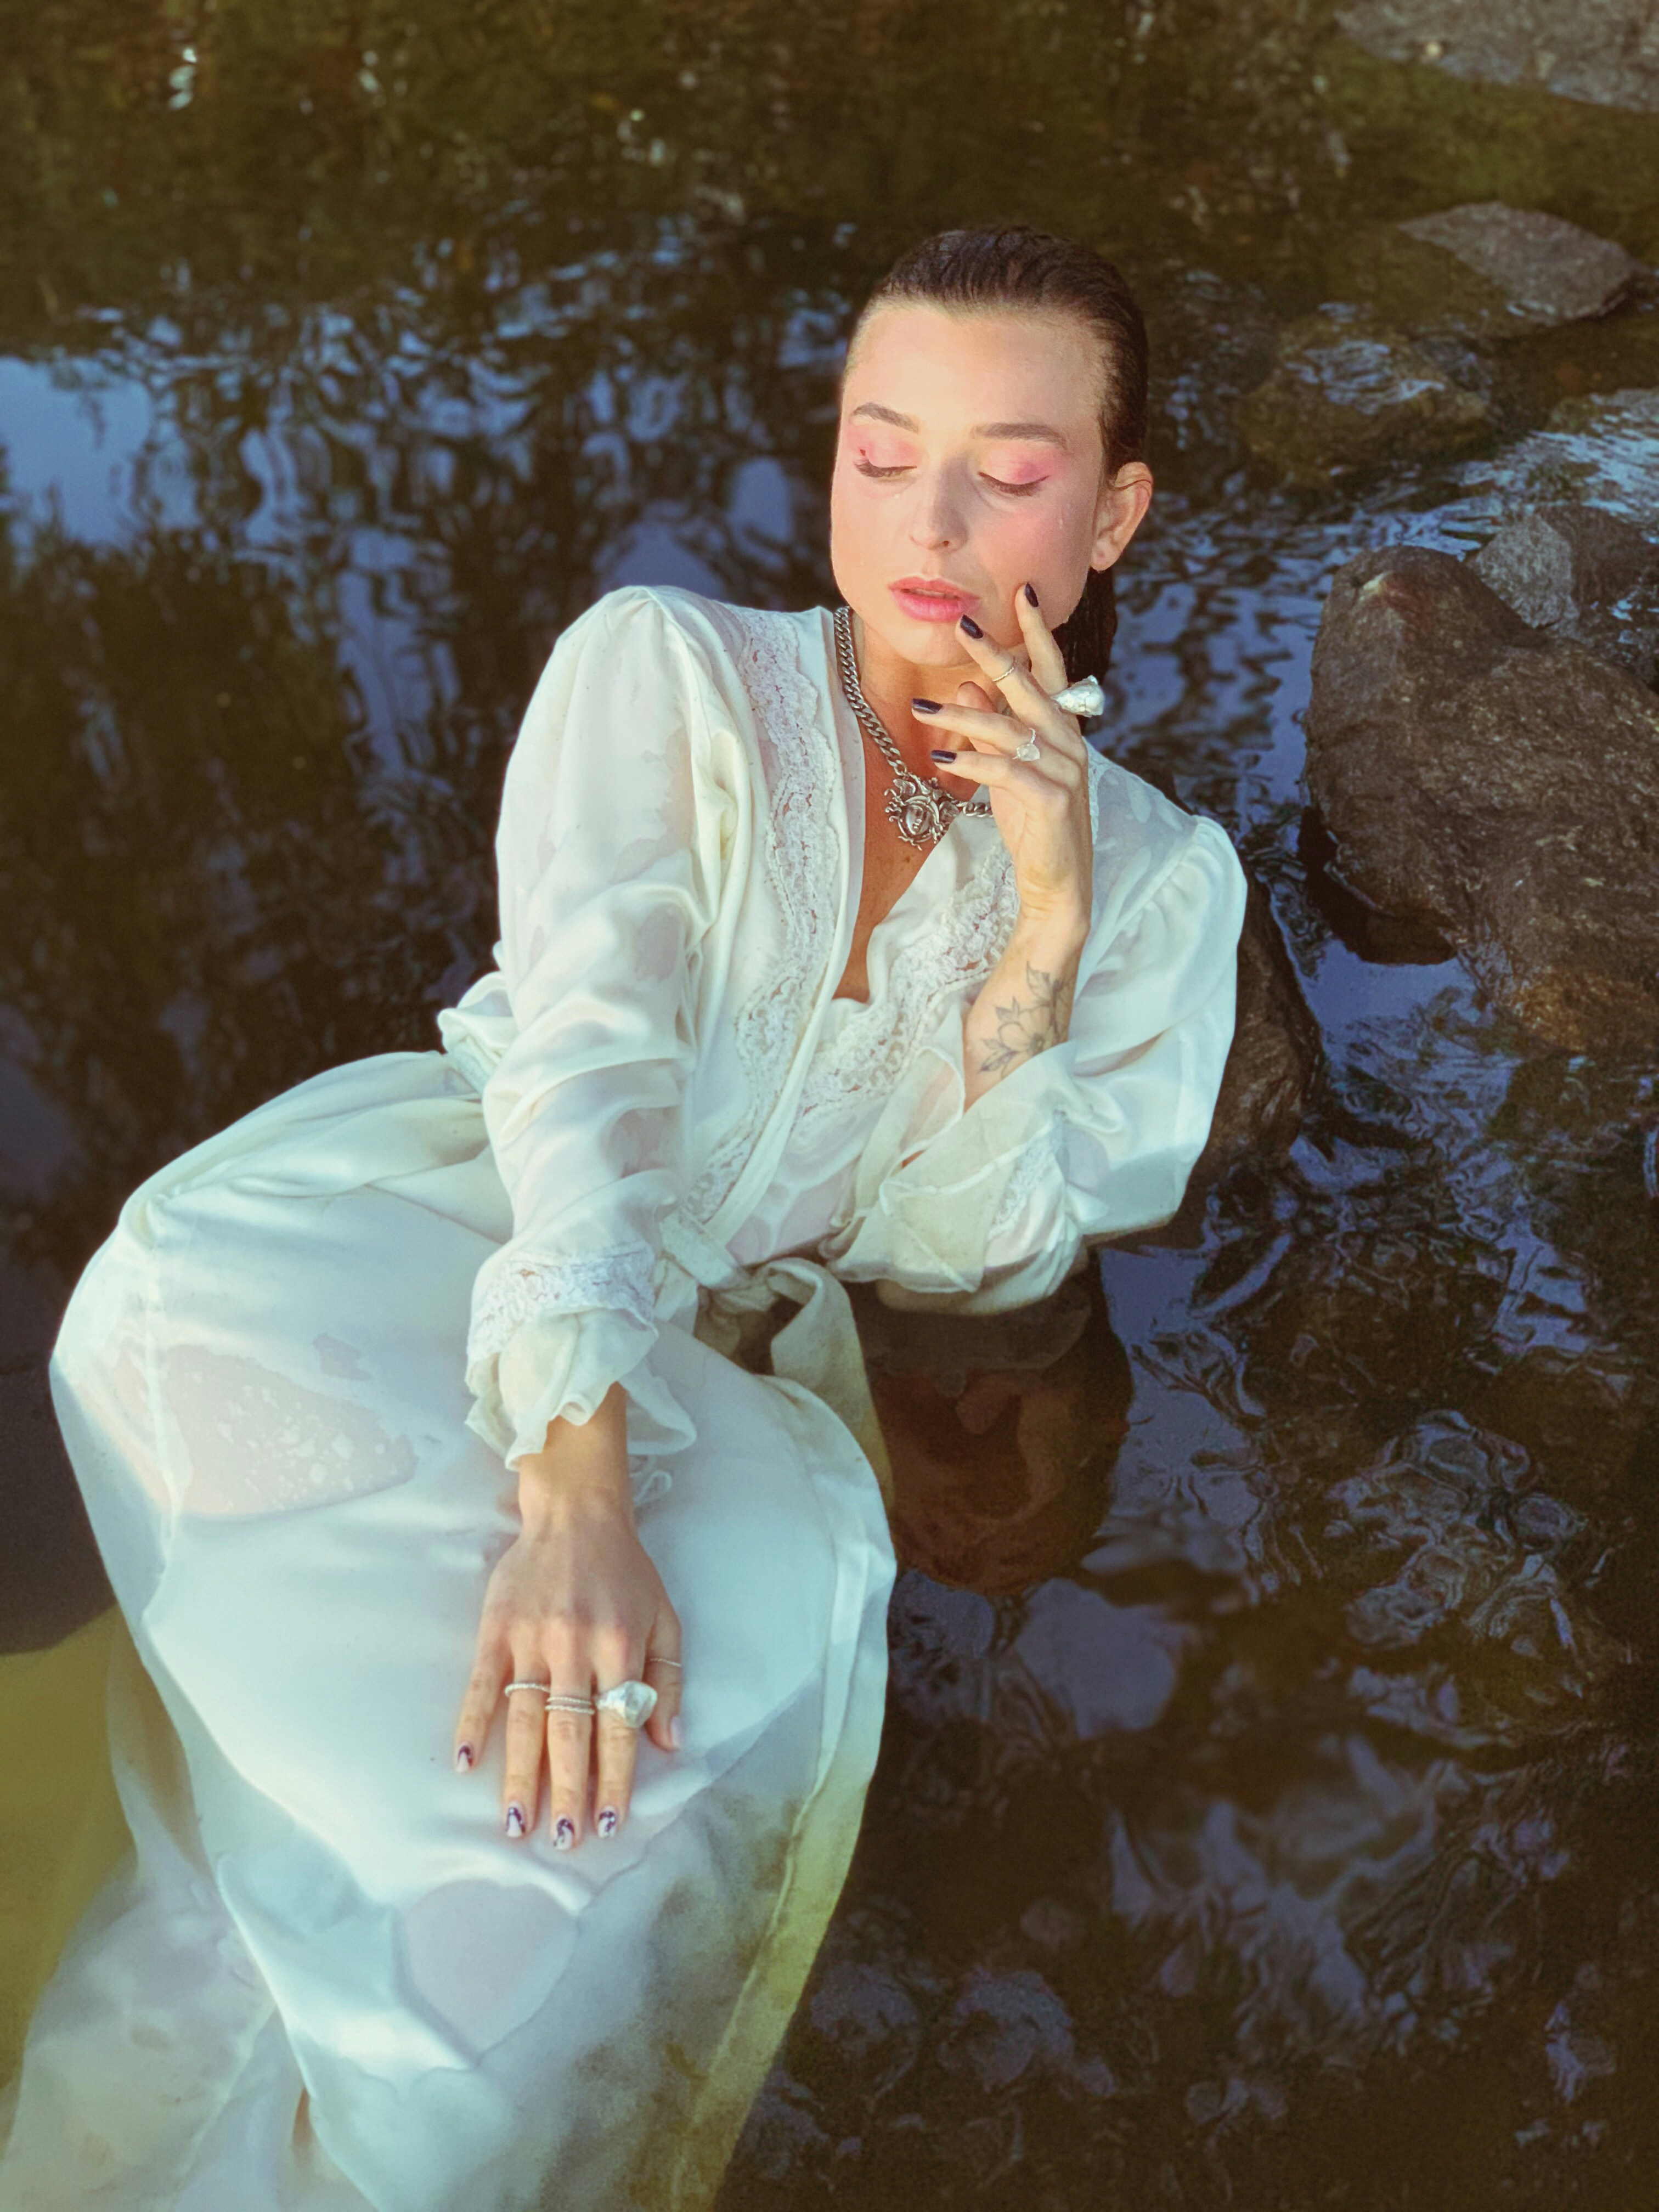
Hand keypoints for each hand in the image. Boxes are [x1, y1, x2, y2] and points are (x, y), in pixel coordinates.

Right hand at [452, 1392, 681, 1848]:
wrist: (576, 1510)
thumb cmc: (625, 1570)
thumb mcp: (665, 1618)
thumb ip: (668, 1680)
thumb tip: (669, 1743)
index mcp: (621, 1649)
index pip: (618, 1729)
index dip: (614, 1780)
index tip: (609, 1825)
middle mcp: (577, 1648)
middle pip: (570, 1733)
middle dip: (568, 1792)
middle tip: (563, 1841)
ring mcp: (533, 1639)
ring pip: (525, 1718)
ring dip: (519, 1774)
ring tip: (516, 1823)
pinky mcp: (496, 1627)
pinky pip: (480, 1683)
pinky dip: (470, 1722)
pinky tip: (462, 1762)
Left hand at [913, 583, 1093, 937]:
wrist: (1057, 883)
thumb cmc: (1032, 826)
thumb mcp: (1006, 771)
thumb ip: (991, 730)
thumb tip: (967, 688)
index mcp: (1061, 729)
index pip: (1051, 669)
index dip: (1037, 631)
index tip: (1023, 591)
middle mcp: (1069, 742)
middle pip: (1030, 685)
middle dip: (995, 652)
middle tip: (963, 623)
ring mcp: (1065, 770)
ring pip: (1009, 728)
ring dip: (962, 715)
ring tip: (922, 706)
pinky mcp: (1052, 799)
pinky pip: (1005, 770)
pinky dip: (971, 761)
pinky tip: (941, 758)